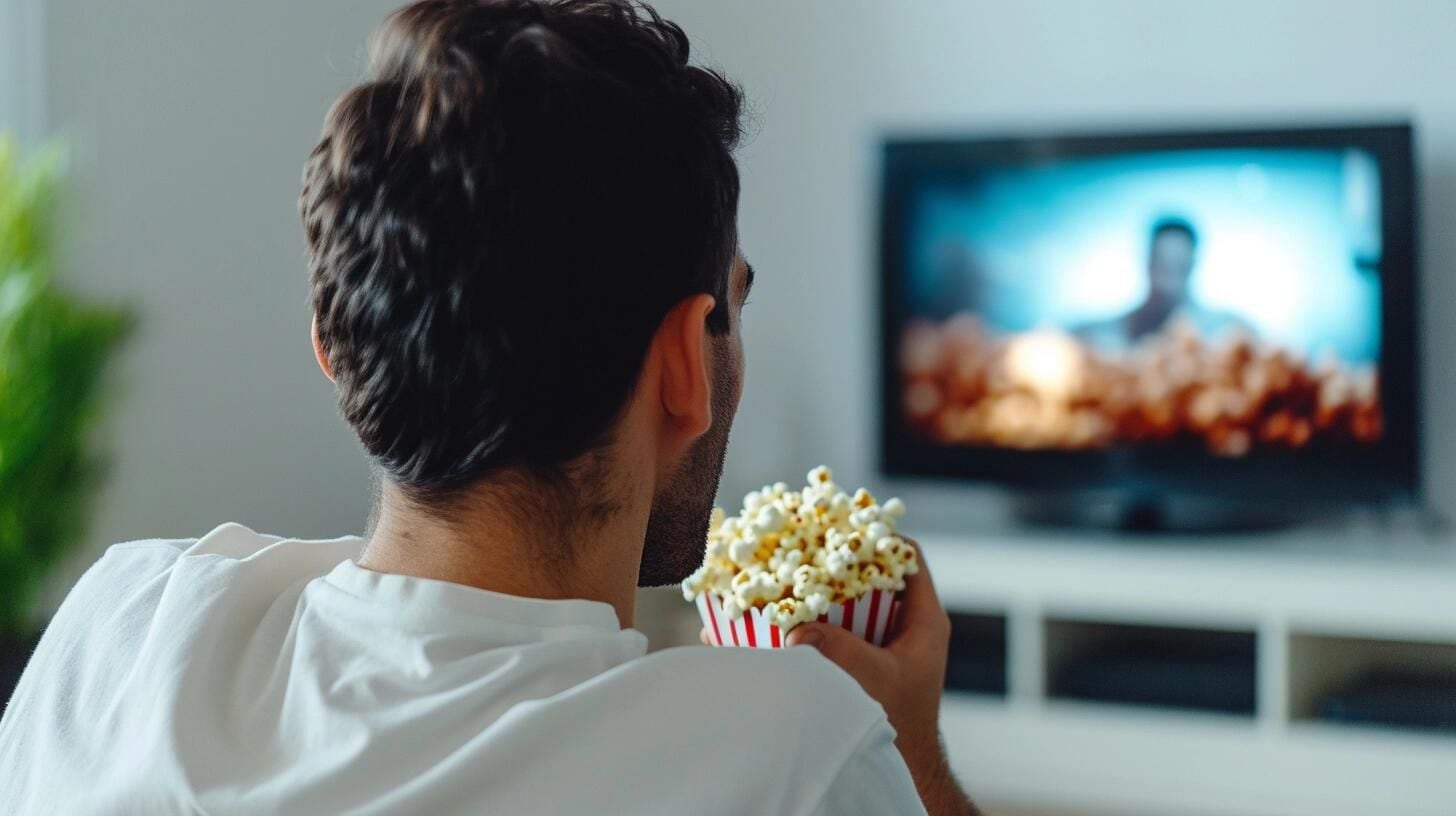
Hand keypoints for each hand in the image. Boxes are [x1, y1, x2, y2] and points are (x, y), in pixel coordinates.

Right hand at [785, 539, 976, 815]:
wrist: (903, 769)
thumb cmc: (899, 726)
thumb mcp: (871, 679)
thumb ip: (837, 650)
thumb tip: (794, 631)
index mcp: (924, 622)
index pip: (909, 558)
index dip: (880, 534)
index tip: (843, 524)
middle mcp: (905, 628)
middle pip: (873, 575)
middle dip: (834, 560)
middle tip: (800, 544)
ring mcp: (882, 647)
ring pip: (846, 604)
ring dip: (810, 594)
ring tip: (773, 578)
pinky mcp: (860, 665)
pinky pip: (826, 635)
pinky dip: (797, 629)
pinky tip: (757, 632)